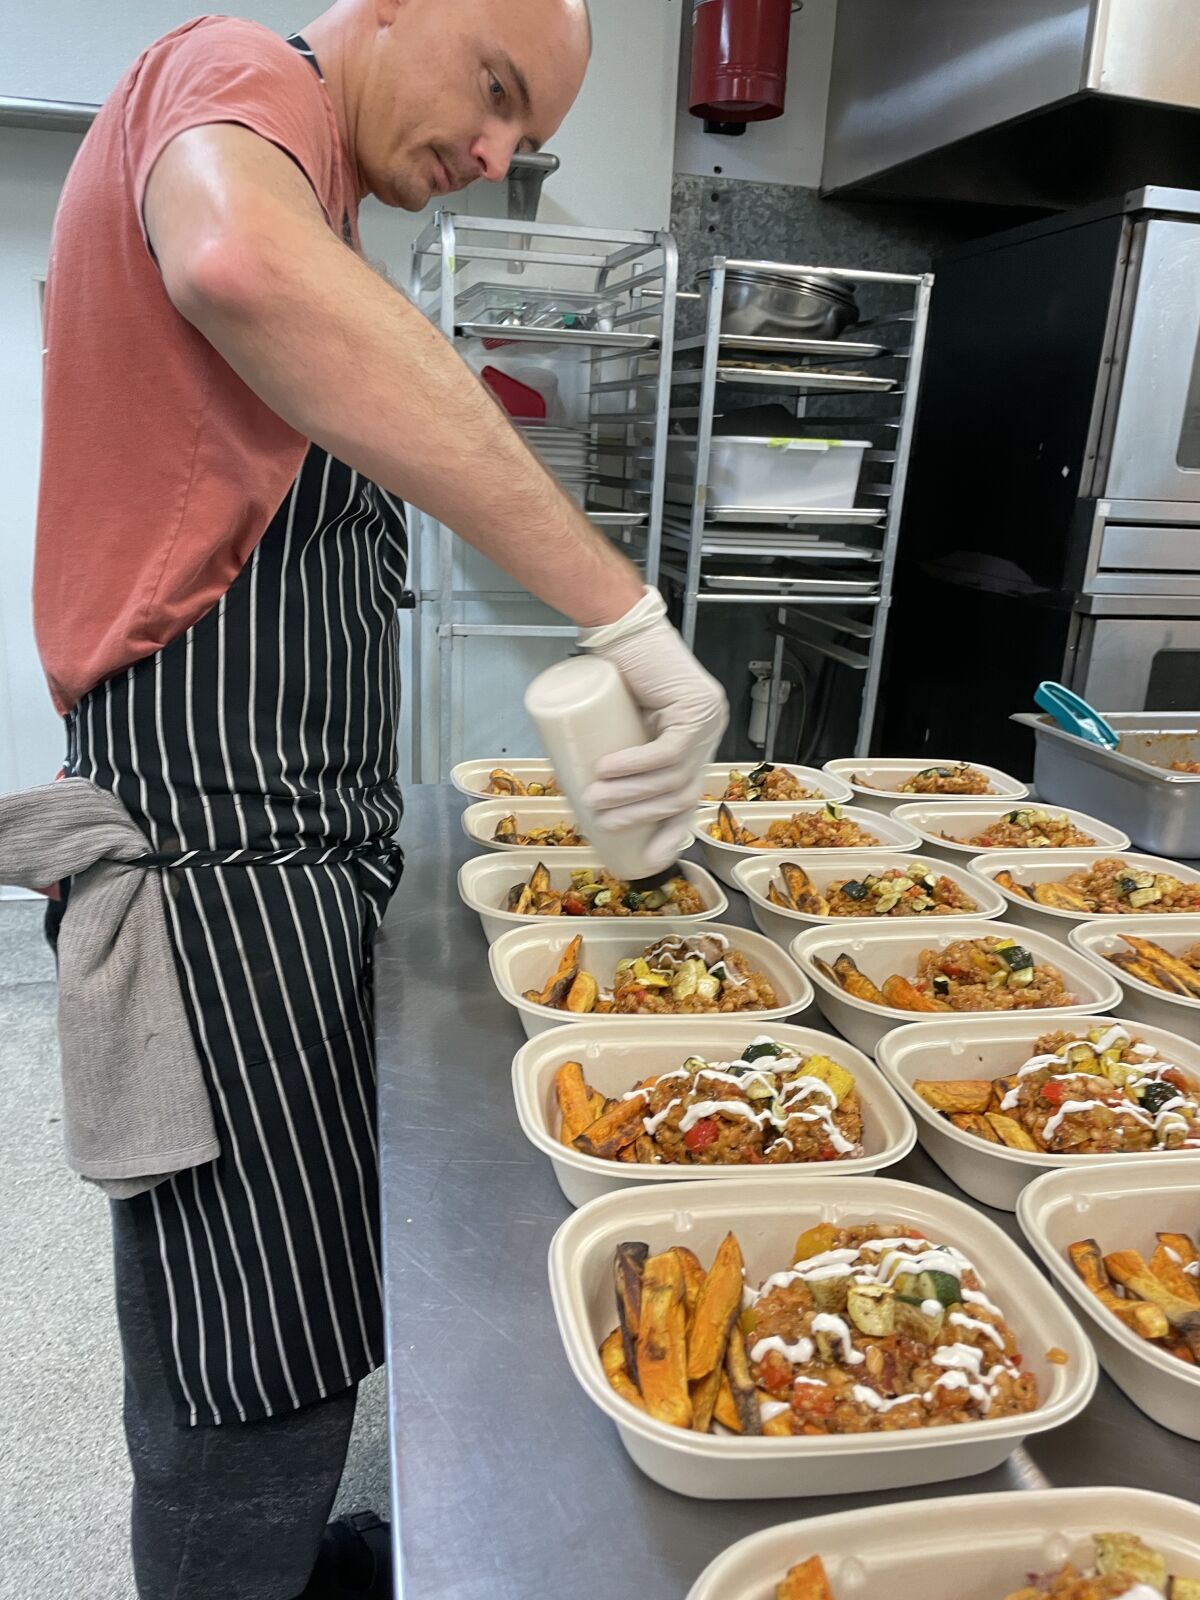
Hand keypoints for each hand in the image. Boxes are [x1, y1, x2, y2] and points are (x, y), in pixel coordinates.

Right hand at [579, 589, 728, 860]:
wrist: (618, 626)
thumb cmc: (612, 673)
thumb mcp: (619, 725)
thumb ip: (617, 756)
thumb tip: (587, 804)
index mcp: (696, 744)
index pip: (689, 801)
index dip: (668, 834)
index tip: (643, 859)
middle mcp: (708, 733)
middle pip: (680, 793)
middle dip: (639, 816)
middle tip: (598, 820)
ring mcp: (708, 719)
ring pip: (674, 775)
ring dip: (631, 794)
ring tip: (594, 798)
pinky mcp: (696, 704)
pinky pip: (670, 748)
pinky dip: (638, 765)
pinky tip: (609, 771)